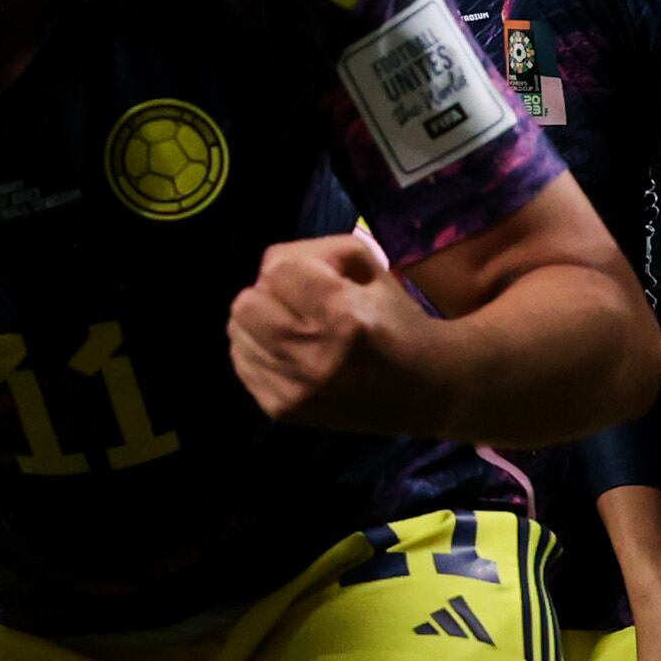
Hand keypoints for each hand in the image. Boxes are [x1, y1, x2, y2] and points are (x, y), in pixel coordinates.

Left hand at [228, 234, 438, 431]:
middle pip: (246, 302)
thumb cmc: (398, 322)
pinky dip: (258, 350)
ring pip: (236, 332)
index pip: (277, 269)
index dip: (297, 267)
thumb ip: (320, 251)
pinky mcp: (280, 409)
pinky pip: (241, 363)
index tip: (320, 282)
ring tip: (294, 328)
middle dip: (270, 295)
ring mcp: (293, 388)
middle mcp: (313, 355)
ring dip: (260, 322)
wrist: (424, 392)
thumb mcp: (373, 270)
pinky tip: (288, 353)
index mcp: (343, 315)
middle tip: (299, 304)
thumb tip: (270, 265)